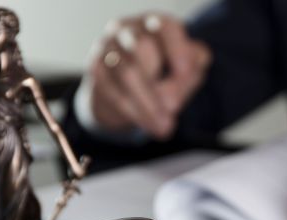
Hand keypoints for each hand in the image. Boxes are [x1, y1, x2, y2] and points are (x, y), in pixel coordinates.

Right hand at [87, 13, 211, 138]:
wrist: (125, 89)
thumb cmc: (163, 72)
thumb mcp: (187, 71)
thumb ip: (191, 73)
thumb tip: (172, 97)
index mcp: (155, 24)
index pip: (166, 28)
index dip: (178, 49)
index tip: (186, 74)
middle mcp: (128, 30)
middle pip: (142, 47)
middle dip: (161, 81)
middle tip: (175, 108)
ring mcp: (108, 47)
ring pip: (126, 72)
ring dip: (147, 104)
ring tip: (163, 126)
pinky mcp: (96, 68)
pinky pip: (111, 90)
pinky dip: (132, 110)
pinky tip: (146, 122)